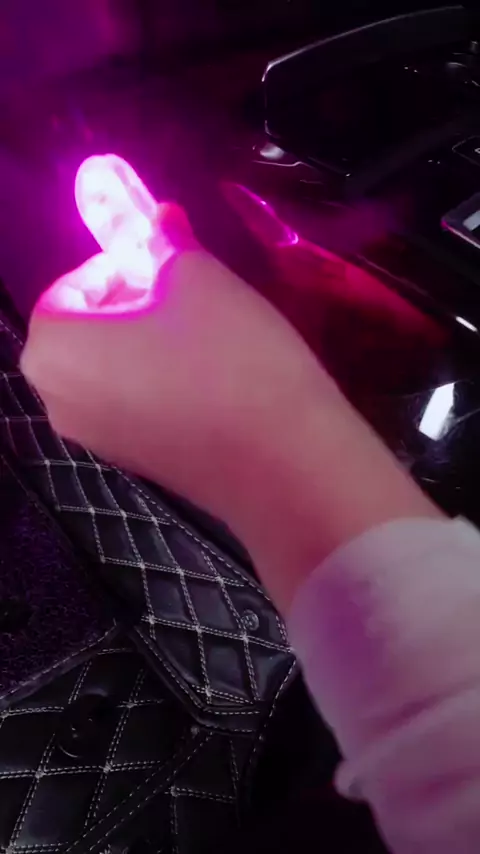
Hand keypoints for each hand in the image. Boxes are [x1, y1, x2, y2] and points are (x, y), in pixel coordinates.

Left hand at [21, 200, 325, 524]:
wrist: (282, 464)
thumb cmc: (230, 358)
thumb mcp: (199, 277)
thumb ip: (167, 240)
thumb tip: (161, 217)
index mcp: (54, 350)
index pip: (68, 288)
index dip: (114, 265)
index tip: (159, 260)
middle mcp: (57, 400)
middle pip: (82, 330)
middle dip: (126, 301)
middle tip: (180, 288)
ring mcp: (94, 439)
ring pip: (105, 367)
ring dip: (140, 338)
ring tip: (197, 329)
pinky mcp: (131, 462)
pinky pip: (127, 403)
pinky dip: (151, 377)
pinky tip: (204, 373)